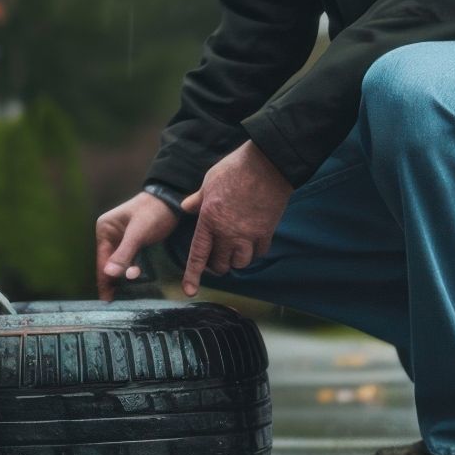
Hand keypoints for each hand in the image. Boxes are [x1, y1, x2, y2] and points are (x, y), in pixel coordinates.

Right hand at [94, 192, 179, 302]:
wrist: (172, 200)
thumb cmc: (153, 212)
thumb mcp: (138, 233)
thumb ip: (124, 254)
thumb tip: (108, 274)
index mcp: (105, 229)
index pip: (102, 259)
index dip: (104, 280)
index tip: (106, 300)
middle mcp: (109, 234)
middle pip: (108, 263)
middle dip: (113, 280)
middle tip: (114, 300)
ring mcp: (120, 238)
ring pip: (118, 263)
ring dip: (123, 276)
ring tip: (125, 292)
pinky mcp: (132, 242)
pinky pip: (127, 260)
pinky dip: (130, 270)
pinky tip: (133, 279)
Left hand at [180, 141, 291, 297]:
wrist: (268, 164)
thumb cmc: (235, 168)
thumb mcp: (209, 181)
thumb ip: (198, 199)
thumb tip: (185, 207)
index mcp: (208, 220)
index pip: (198, 255)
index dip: (192, 275)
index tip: (189, 291)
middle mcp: (227, 232)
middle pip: (220, 264)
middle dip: (217, 264)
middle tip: (217, 256)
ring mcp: (248, 235)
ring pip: (240, 263)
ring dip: (237, 259)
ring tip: (235, 248)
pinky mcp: (266, 232)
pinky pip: (259, 253)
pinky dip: (254, 251)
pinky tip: (252, 240)